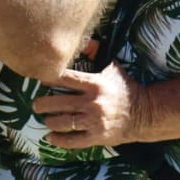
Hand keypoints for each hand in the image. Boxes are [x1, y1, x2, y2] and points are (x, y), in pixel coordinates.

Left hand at [33, 63, 149, 148]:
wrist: (144, 113)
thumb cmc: (125, 88)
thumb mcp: (112, 68)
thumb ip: (96, 53)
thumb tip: (84, 39)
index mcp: (95, 84)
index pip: (65, 79)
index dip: (49, 79)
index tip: (40, 81)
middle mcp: (92, 103)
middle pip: (59, 103)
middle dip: (43, 104)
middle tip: (36, 105)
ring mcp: (94, 121)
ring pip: (63, 123)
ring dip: (50, 121)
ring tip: (45, 118)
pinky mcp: (97, 137)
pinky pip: (73, 141)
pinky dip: (59, 140)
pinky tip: (50, 137)